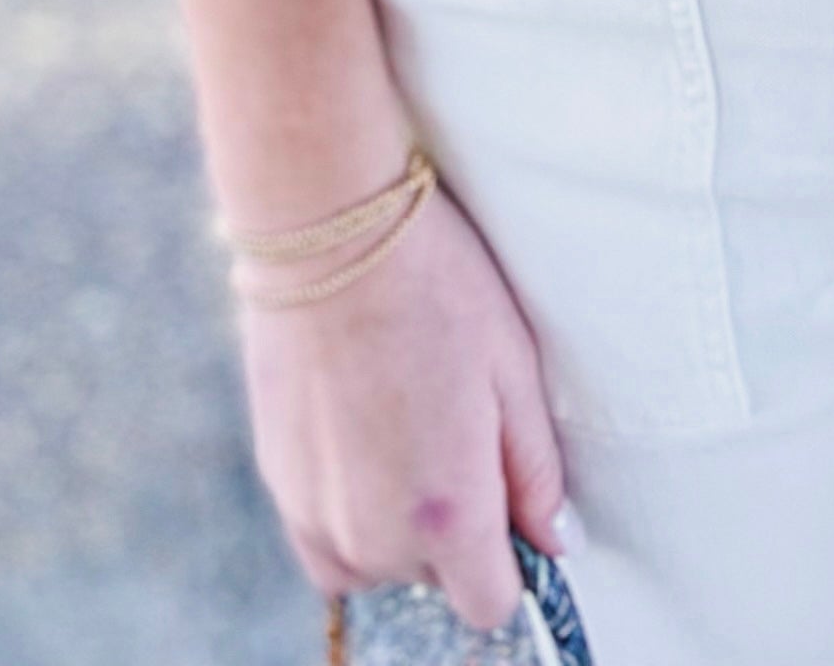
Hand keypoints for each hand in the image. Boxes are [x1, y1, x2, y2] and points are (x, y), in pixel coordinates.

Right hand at [238, 180, 569, 633]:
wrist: (327, 230)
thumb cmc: (435, 287)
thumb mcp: (513, 368)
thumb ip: (536, 472)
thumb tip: (555, 544)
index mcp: (447, 517)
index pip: (490, 603)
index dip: (509, 560)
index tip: (507, 498)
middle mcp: (375, 537)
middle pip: (434, 576)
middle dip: (454, 526)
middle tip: (453, 422)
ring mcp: (316, 515)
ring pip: (377, 560)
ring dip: (396, 521)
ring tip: (405, 420)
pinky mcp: (278, 483)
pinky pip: (324, 536)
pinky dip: (347, 505)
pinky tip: (362, 426)